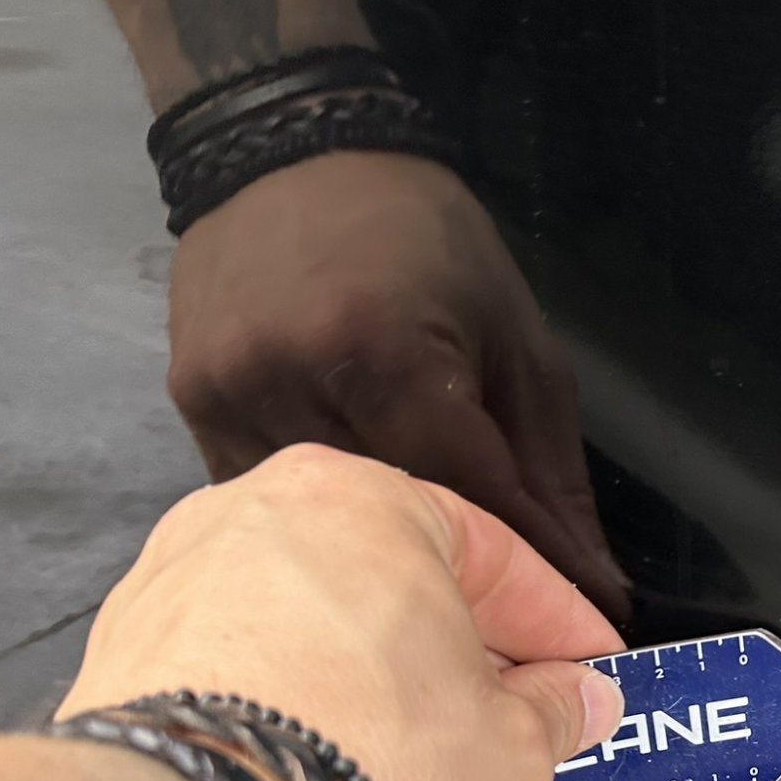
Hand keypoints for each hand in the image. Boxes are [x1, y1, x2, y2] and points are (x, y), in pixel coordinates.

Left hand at [60, 444, 625, 780]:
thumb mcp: (513, 755)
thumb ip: (552, 715)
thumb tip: (572, 704)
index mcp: (360, 502)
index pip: (493, 555)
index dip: (558, 627)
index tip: (586, 672)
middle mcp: (252, 522)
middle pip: (392, 587)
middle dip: (461, 659)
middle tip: (520, 725)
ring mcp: (173, 593)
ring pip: (312, 633)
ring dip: (376, 692)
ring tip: (426, 772)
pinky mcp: (122, 672)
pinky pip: (243, 682)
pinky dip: (296, 723)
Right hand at [165, 151, 632, 623]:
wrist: (289, 151)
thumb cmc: (424, 238)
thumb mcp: (516, 337)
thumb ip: (550, 468)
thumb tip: (591, 579)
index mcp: (385, 351)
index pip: (473, 498)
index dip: (535, 568)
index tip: (588, 628)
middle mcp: (294, 377)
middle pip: (394, 522)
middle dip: (464, 575)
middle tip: (522, 628)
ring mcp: (230, 394)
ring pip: (325, 523)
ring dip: (382, 552)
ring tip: (435, 582)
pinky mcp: (190, 404)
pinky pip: (268, 497)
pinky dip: (318, 521)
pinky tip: (352, 527)